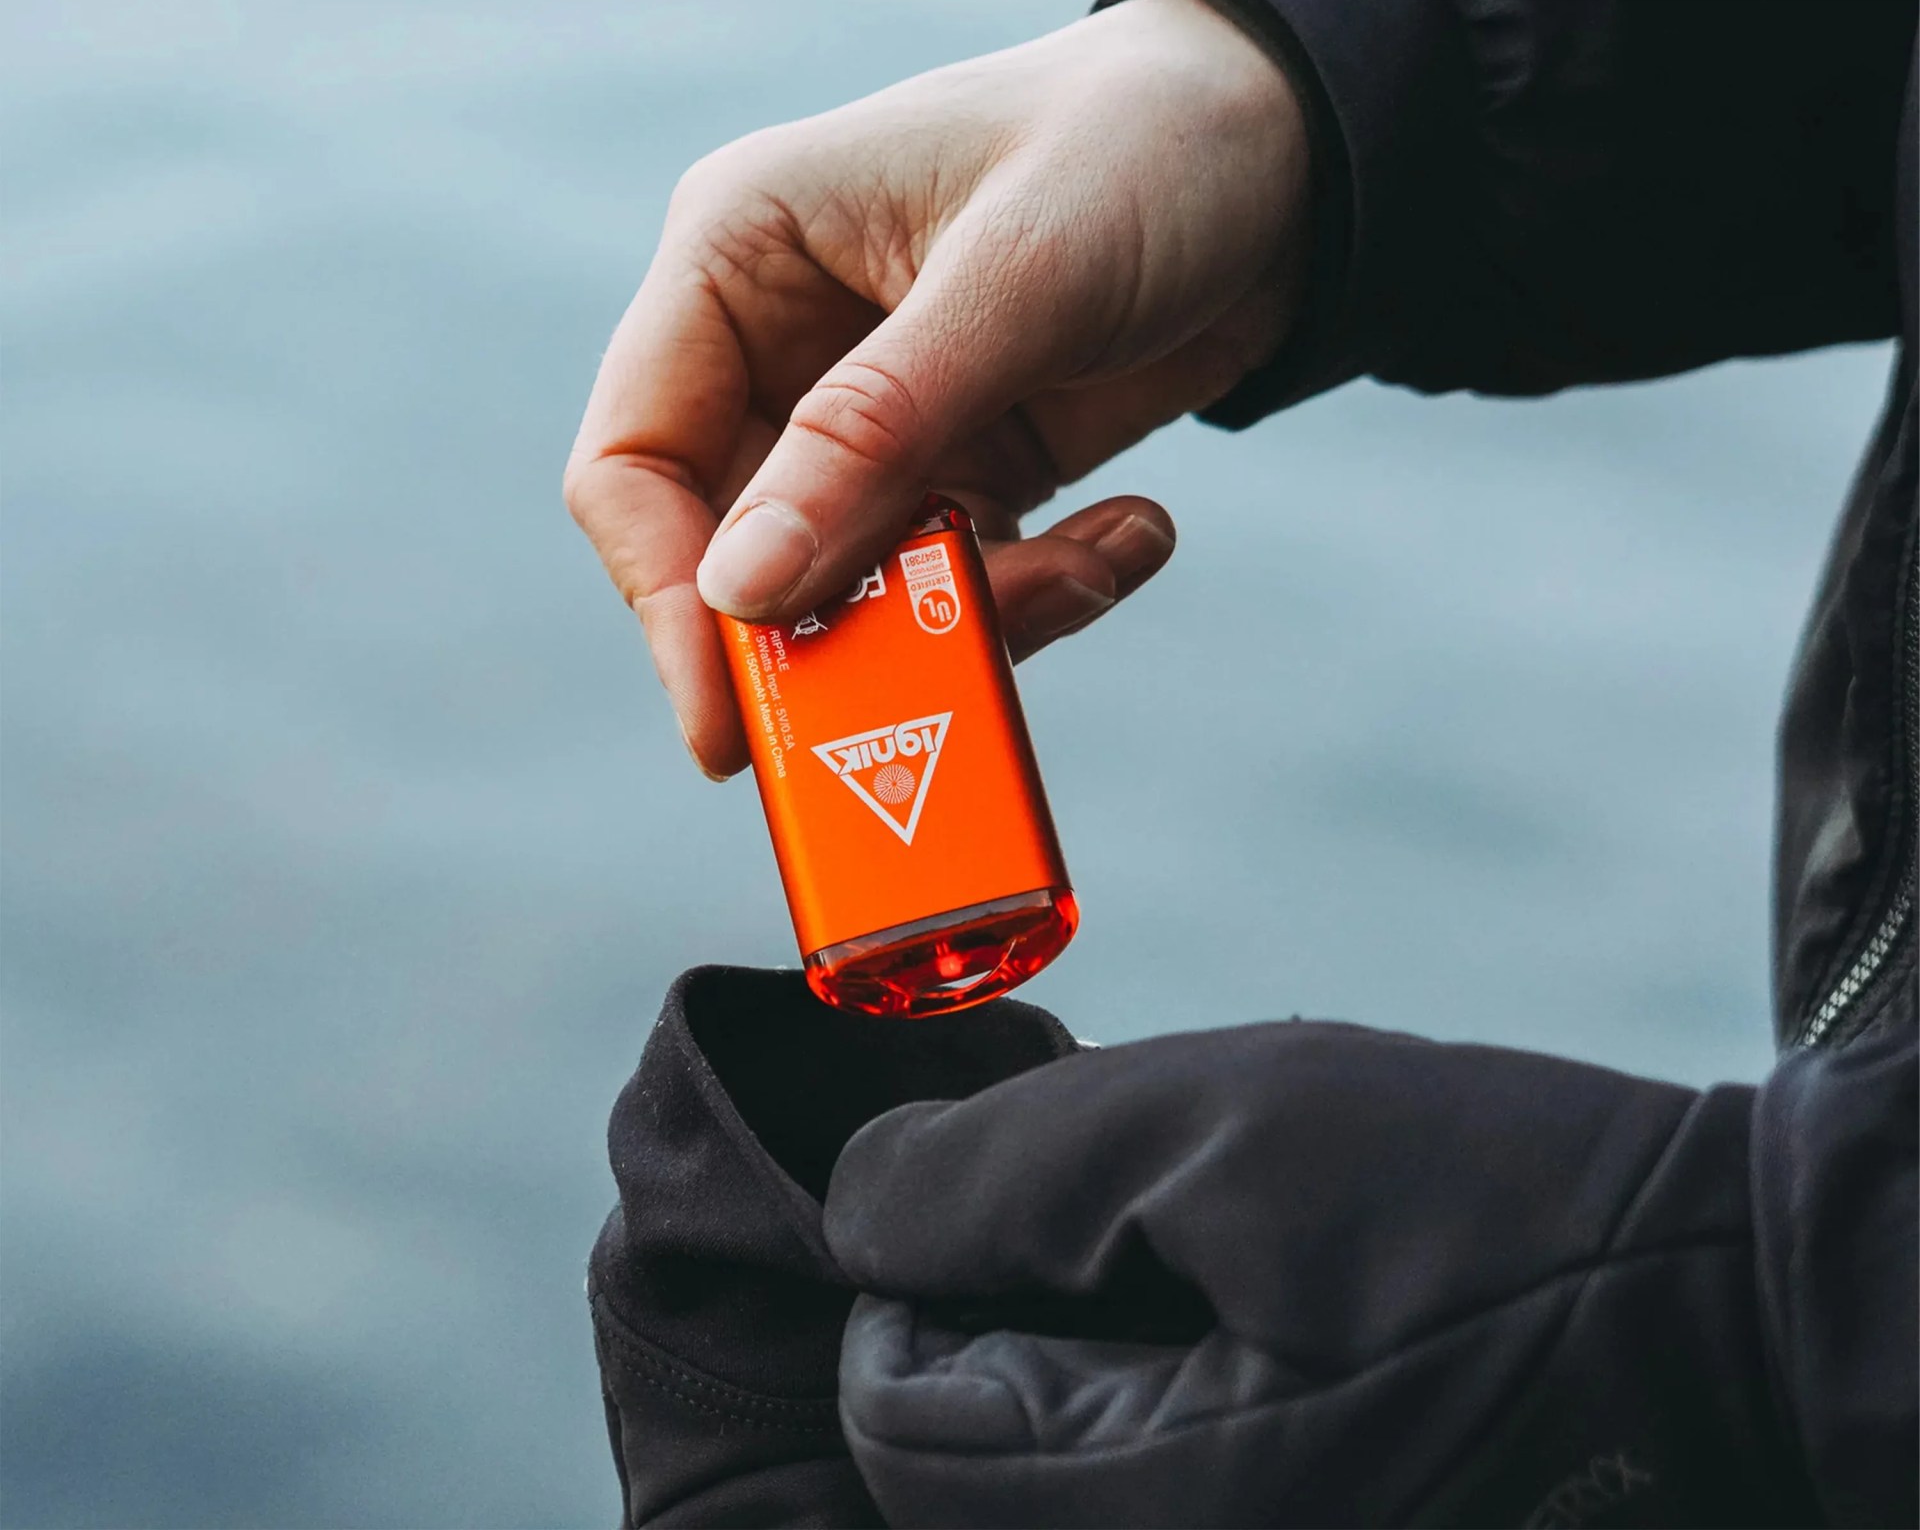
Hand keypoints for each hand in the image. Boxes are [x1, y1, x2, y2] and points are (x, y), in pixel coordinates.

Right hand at [565, 0, 1307, 776]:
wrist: (1300, 153)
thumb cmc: (1140, 145)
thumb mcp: (1012, 279)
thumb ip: (872, 436)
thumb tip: (743, 593)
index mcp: (741, 258)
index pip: (638, 459)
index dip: (667, 600)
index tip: (731, 721)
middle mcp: (788, 348)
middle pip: (745, 550)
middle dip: (841, 627)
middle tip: (929, 691)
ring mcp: (880, 419)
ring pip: (864, 587)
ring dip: (973, 614)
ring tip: (1090, 566)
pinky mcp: (969, 465)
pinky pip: (966, 579)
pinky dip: (1047, 586)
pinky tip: (1132, 533)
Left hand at [822, 1023, 1811, 1527]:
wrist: (1713, 1295)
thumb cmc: (1473, 1199)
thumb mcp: (1208, 1132)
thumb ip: (989, 1173)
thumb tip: (851, 1210)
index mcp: (1149, 1519)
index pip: (896, 1424)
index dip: (917, 1276)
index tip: (1024, 1189)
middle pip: (965, 1466)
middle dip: (1005, 1312)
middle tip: (1128, 1211)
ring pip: (1052, 1473)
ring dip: (1079, 1344)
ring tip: (1198, 1253)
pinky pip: (1149, 1480)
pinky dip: (1150, 1383)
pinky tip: (1239, 1307)